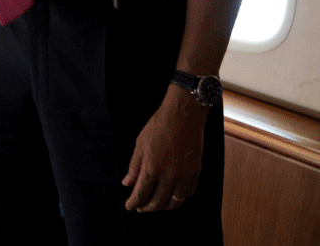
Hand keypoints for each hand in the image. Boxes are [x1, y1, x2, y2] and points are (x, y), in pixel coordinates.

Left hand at [122, 86, 207, 211]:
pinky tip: (174, 195)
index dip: (133, 202)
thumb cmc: (159, 126)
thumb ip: (134, 166)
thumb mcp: (140, 144)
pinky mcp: (196, 172)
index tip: (129, 206)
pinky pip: (189, 193)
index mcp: (152, 168)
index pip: (141, 194)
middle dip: (147, 208)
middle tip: (140, 207)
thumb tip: (127, 183)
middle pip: (158, 202)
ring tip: (156, 204)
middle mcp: (170, 176)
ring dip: (164, 207)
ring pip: (175, 202)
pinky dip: (181, 198)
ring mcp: (185, 175)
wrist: (183, 116)